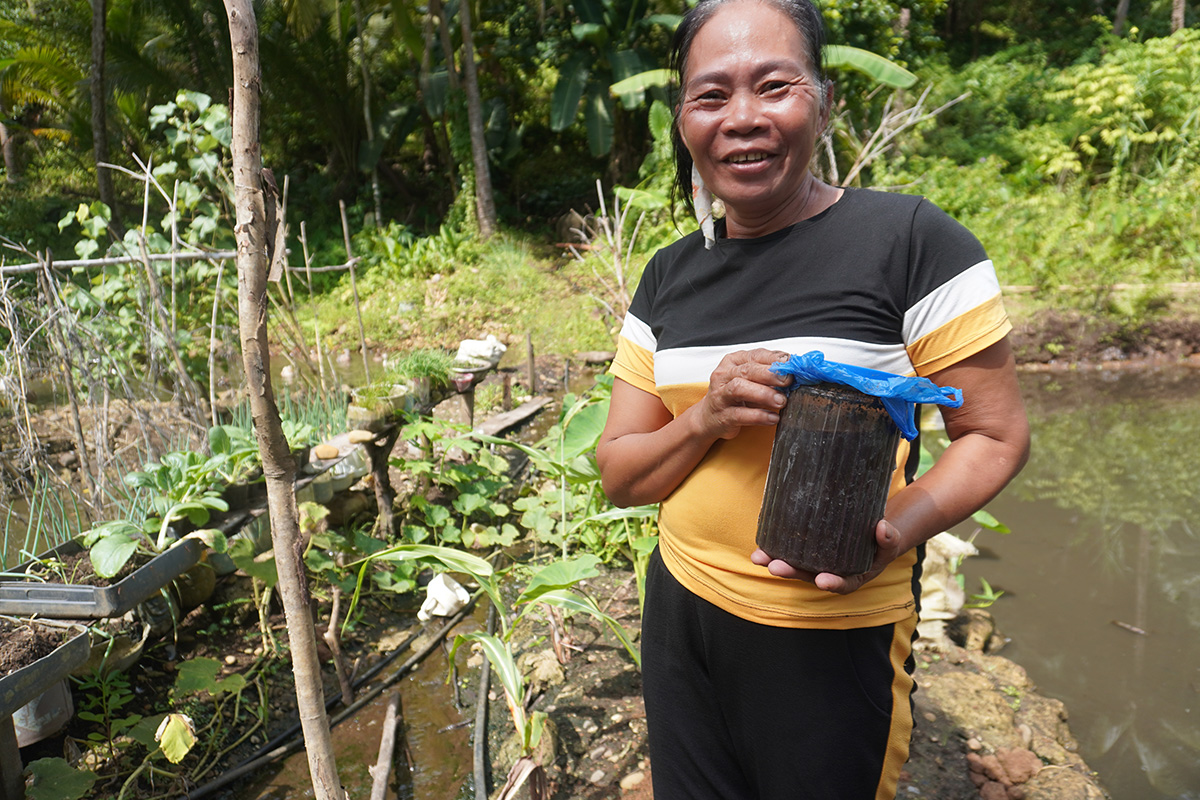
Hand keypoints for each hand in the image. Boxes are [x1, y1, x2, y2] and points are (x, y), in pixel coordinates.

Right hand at [694, 349, 791, 439]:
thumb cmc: (734, 396)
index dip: (774, 360)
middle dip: (770, 374)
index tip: (791, 365)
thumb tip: (792, 365)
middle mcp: (724, 376)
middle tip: (788, 381)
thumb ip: (767, 370)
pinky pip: (741, 415)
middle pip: (747, 370)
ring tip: (781, 401)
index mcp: (733, 361)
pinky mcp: (722, 416)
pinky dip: (759, 416)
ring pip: (739, 389)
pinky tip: (773, 418)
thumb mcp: (749, 379)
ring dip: (763, 394)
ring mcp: (721, 396)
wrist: (709, 418)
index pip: (755, 355)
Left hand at [750, 519, 905, 593]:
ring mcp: (816, 563)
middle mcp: (831, 573)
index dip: (832, 583)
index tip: (822, 580)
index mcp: (852, 577)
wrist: (871, 532)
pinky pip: (790, 551)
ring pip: (795, 565)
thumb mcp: (890, 542)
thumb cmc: (881, 542)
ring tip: (759, 557)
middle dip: (792, 572)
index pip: (842, 584)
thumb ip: (888, 539)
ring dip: (776, 562)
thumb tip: (882, 527)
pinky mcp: (806, 550)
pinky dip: (775, 547)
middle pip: (810, 576)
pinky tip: (761, 542)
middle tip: (775, 567)